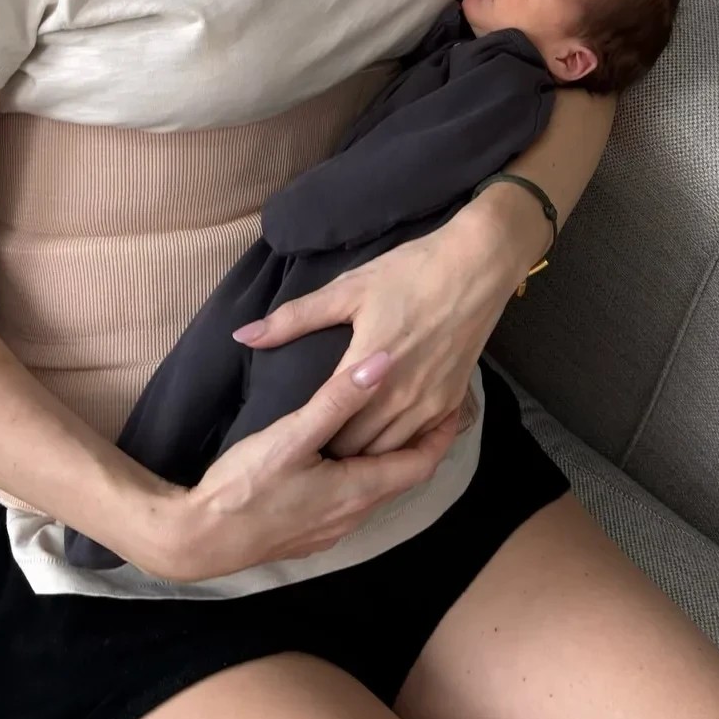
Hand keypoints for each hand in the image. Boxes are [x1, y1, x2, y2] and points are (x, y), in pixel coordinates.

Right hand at [135, 352, 456, 582]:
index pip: (420, 462)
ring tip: (396, 417)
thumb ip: (339, 399)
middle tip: (432, 399)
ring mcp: (329, 529)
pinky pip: (351, 498)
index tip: (457, 398)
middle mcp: (352, 515)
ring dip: (390, 455)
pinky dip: (364, 471)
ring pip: (376, 487)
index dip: (441, 431)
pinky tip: (348, 452)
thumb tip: (383, 361)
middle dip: (420, 439)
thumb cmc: (245, 487)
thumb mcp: (292, 435)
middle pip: (401, 475)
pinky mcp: (307, 532)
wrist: (196, 540)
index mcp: (358, 490)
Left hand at [232, 196, 535, 460]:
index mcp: (365, 372)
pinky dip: (402, 447)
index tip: (292, 441)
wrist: (477, 263)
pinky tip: (386, 439)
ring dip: (368, 455)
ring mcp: (430, 403)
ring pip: (390, 454)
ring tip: (345, 449)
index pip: (328, 430)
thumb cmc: (409, 271)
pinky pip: (422, 443)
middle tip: (315, 446)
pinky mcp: (453, 401)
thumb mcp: (348, 289)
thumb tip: (242, 335)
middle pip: (357, 451)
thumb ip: (294, 319)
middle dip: (335, 452)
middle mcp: (400, 397)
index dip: (310, 441)